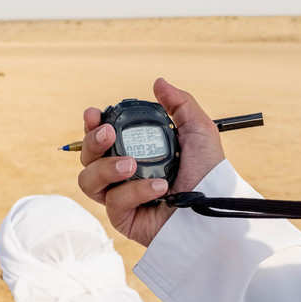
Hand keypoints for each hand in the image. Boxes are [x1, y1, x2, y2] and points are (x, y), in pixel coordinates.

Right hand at [78, 78, 224, 245]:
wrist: (213, 207)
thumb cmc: (208, 172)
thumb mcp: (199, 130)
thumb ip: (179, 103)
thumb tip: (158, 82)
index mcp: (134, 151)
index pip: (102, 137)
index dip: (91, 125)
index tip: (94, 114)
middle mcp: (122, 174)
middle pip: (87, 157)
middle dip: (92, 142)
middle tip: (109, 134)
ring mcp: (120, 197)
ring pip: (88, 180)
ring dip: (105, 168)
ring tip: (131, 165)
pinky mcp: (123, 218)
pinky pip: (113, 202)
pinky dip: (135, 191)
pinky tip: (158, 188)